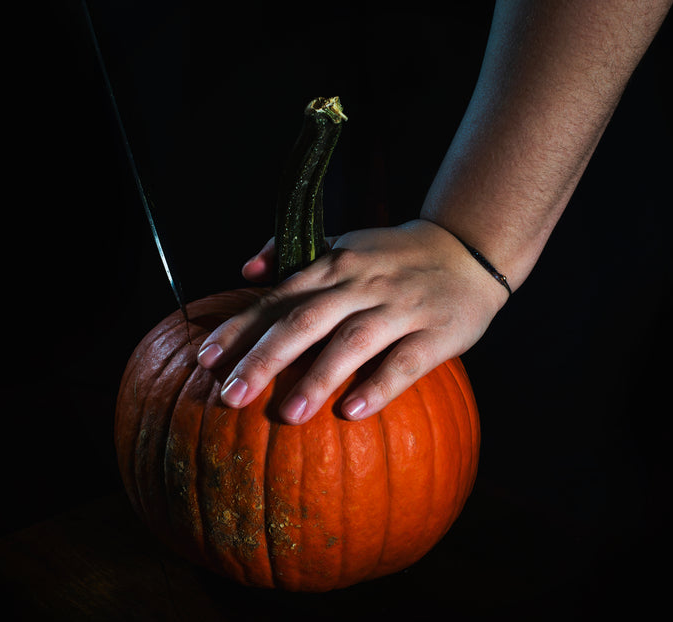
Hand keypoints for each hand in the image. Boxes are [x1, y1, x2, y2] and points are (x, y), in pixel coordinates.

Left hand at [196, 218, 508, 424]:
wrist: (467, 250)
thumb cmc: (392, 258)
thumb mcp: (342, 244)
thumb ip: (292, 256)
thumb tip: (245, 270)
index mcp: (332, 265)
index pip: (276, 299)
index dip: (239, 330)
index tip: (204, 362)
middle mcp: (360, 284)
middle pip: (304, 321)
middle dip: (264, 359)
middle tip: (229, 397)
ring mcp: (399, 307)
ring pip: (352, 342)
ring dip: (317, 378)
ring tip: (286, 416)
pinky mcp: (436, 331)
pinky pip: (405, 361)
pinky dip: (378, 385)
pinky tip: (352, 412)